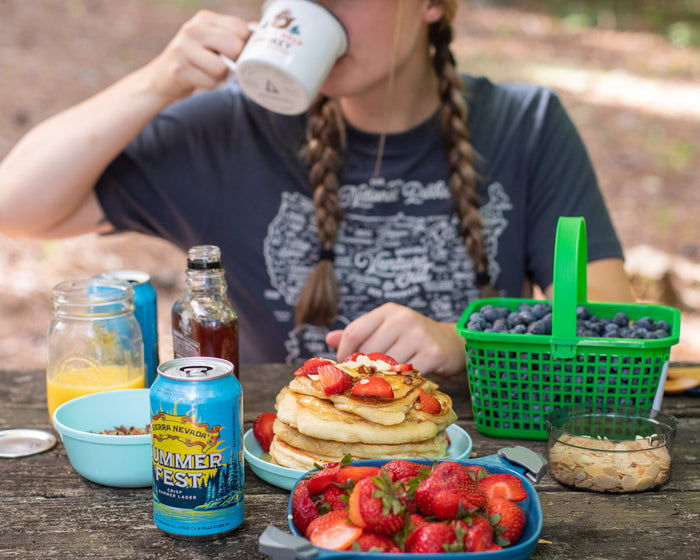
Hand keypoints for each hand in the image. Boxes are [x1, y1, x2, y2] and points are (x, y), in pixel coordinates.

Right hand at [145, 10, 250, 102]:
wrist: (164, 76)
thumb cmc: (196, 57)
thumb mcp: (213, 40)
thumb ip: (234, 34)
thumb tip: (259, 29)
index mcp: (205, 18)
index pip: (240, 29)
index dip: (245, 45)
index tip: (236, 53)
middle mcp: (193, 29)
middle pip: (235, 47)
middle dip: (235, 61)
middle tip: (225, 64)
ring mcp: (183, 48)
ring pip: (221, 68)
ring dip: (220, 76)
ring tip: (209, 71)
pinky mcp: (179, 69)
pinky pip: (209, 82)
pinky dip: (208, 84)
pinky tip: (198, 78)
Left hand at [325, 303, 465, 376]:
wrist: (453, 342)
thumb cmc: (414, 338)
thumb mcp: (387, 329)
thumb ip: (360, 334)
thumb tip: (329, 339)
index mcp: (388, 311)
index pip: (354, 331)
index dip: (344, 353)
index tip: (345, 366)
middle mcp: (402, 319)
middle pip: (369, 350)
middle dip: (363, 369)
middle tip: (362, 381)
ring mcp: (418, 335)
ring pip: (387, 365)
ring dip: (381, 379)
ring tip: (380, 385)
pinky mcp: (432, 353)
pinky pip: (406, 374)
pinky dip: (400, 383)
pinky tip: (399, 386)